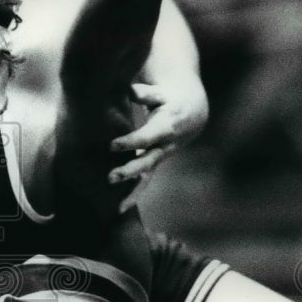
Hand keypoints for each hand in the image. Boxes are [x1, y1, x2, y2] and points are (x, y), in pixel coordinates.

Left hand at [108, 80, 208, 209]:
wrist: (191, 114)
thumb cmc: (169, 99)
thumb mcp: (160, 93)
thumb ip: (143, 93)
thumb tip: (128, 90)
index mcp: (166, 127)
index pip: (147, 137)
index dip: (130, 142)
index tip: (111, 145)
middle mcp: (165, 146)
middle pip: (148, 161)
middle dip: (130, 170)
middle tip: (110, 178)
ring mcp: (161, 158)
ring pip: (147, 178)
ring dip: (132, 192)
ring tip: (116, 208)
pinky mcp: (155, 164)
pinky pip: (145, 182)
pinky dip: (133, 196)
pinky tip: (118, 210)